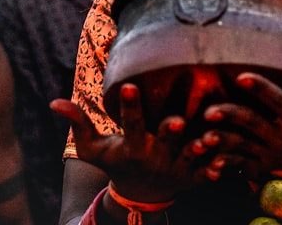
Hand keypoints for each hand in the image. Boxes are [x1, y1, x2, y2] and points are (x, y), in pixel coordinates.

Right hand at [51, 83, 238, 202]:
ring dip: (199, 148)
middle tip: (177, 121)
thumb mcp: (93, 148)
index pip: (130, 124)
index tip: (131, 86)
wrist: (140, 195)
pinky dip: (217, 166)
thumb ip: (78, 123)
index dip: (130, 107)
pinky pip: (208, 170)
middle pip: (165, 141)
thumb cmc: (116, 162)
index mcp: (133, 146)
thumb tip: (54, 102)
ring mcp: (177, 167)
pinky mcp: (194, 176)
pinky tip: (227, 159)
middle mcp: (156, 156)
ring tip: (208, 137)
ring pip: (191, 156)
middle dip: (171, 131)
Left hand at [199, 64, 281, 186]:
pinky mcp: (270, 162)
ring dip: (221, 142)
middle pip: (254, 125)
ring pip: (243, 147)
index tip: (242, 76)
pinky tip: (206, 161)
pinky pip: (243, 164)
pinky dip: (225, 163)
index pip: (281, 102)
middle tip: (209, 110)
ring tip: (200, 138)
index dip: (262, 89)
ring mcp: (277, 153)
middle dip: (230, 117)